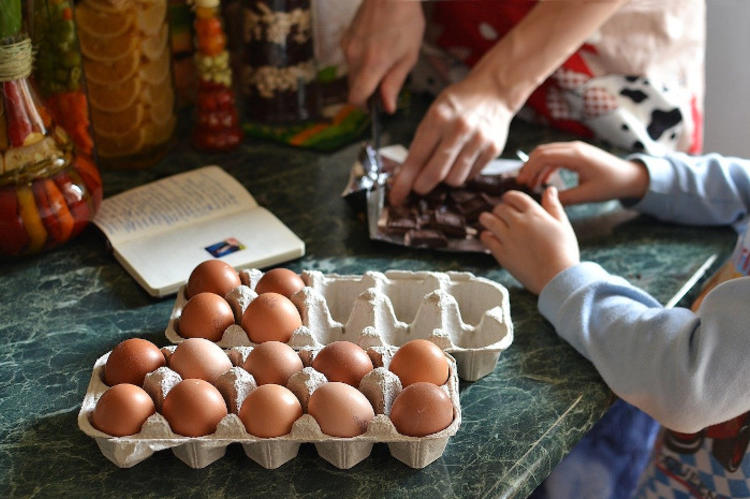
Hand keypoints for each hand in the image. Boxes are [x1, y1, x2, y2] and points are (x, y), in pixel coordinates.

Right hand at [341, 0, 424, 112]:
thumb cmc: (405, 20)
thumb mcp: (409, 56)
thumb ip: (395, 83)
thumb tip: (388, 106)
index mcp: (372, 65)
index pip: (356, 97)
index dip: (364, 106)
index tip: (374, 106)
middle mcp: (354, 57)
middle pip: (353, 87)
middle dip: (367, 90)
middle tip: (386, 81)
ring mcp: (347, 46)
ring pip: (352, 72)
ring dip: (365, 74)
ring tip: (384, 58)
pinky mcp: (345, 37)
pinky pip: (351, 58)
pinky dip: (361, 60)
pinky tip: (376, 47)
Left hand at [388, 73, 511, 204]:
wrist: (494, 90)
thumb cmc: (458, 103)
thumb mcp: (434, 113)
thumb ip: (422, 142)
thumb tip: (407, 175)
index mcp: (438, 118)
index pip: (416, 158)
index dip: (404, 182)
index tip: (396, 197)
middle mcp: (459, 130)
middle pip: (435, 174)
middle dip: (422, 186)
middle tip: (419, 187)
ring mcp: (478, 140)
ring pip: (454, 179)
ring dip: (445, 179)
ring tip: (445, 166)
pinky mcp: (493, 149)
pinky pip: (471, 175)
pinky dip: (462, 173)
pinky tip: (462, 160)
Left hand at [479, 187, 579, 294]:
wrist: (557, 277)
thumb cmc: (564, 252)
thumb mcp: (562, 225)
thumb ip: (553, 206)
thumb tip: (549, 189)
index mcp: (534, 214)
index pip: (515, 197)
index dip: (509, 197)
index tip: (508, 201)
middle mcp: (518, 223)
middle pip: (500, 208)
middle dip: (500, 209)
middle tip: (501, 215)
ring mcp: (508, 238)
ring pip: (488, 220)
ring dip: (487, 219)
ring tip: (489, 221)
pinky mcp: (501, 253)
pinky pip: (486, 238)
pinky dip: (486, 235)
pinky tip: (490, 237)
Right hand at [516, 141, 649, 204]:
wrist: (630, 176)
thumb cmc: (611, 185)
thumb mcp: (587, 195)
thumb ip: (565, 198)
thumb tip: (545, 201)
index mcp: (576, 156)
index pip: (544, 156)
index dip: (529, 169)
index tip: (521, 183)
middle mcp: (574, 148)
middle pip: (542, 151)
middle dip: (528, 166)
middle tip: (521, 183)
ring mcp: (575, 149)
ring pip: (547, 152)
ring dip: (536, 166)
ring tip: (529, 183)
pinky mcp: (577, 153)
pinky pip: (556, 156)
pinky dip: (546, 166)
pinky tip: (543, 180)